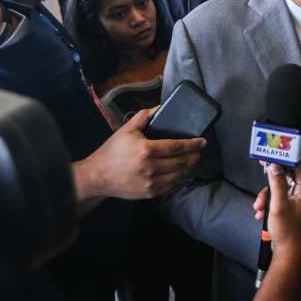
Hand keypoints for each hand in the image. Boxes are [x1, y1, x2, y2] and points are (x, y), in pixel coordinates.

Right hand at [74, 108, 205, 200]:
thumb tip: (160, 107)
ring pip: (179, 175)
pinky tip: (179, 170)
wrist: (97, 176)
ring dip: (188, 167)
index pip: (177, 147)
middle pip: (181, 162)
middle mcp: (150, 168)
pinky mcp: (150, 193)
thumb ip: (144, 116)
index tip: (202, 141)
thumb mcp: (126, 129)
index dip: (193, 144)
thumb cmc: (112, 152)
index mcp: (145, 150)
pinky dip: (178, 177)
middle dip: (194, 155)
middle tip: (199, 150)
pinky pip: (171, 185)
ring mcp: (150, 182)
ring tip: (191, 159)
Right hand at [251, 165, 300, 262]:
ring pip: (279, 190)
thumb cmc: (287, 233)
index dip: (283, 163)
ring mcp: (297, 203)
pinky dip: (268, 204)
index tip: (270, 160)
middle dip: (270, 186)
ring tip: (259, 207)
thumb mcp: (278, 205)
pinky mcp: (291, 210)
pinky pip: (278, 200)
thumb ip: (276, 184)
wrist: (288, 253)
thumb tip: (274, 167)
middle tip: (262, 190)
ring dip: (266, 197)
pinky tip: (261, 213)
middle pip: (285, 179)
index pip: (296, 168)